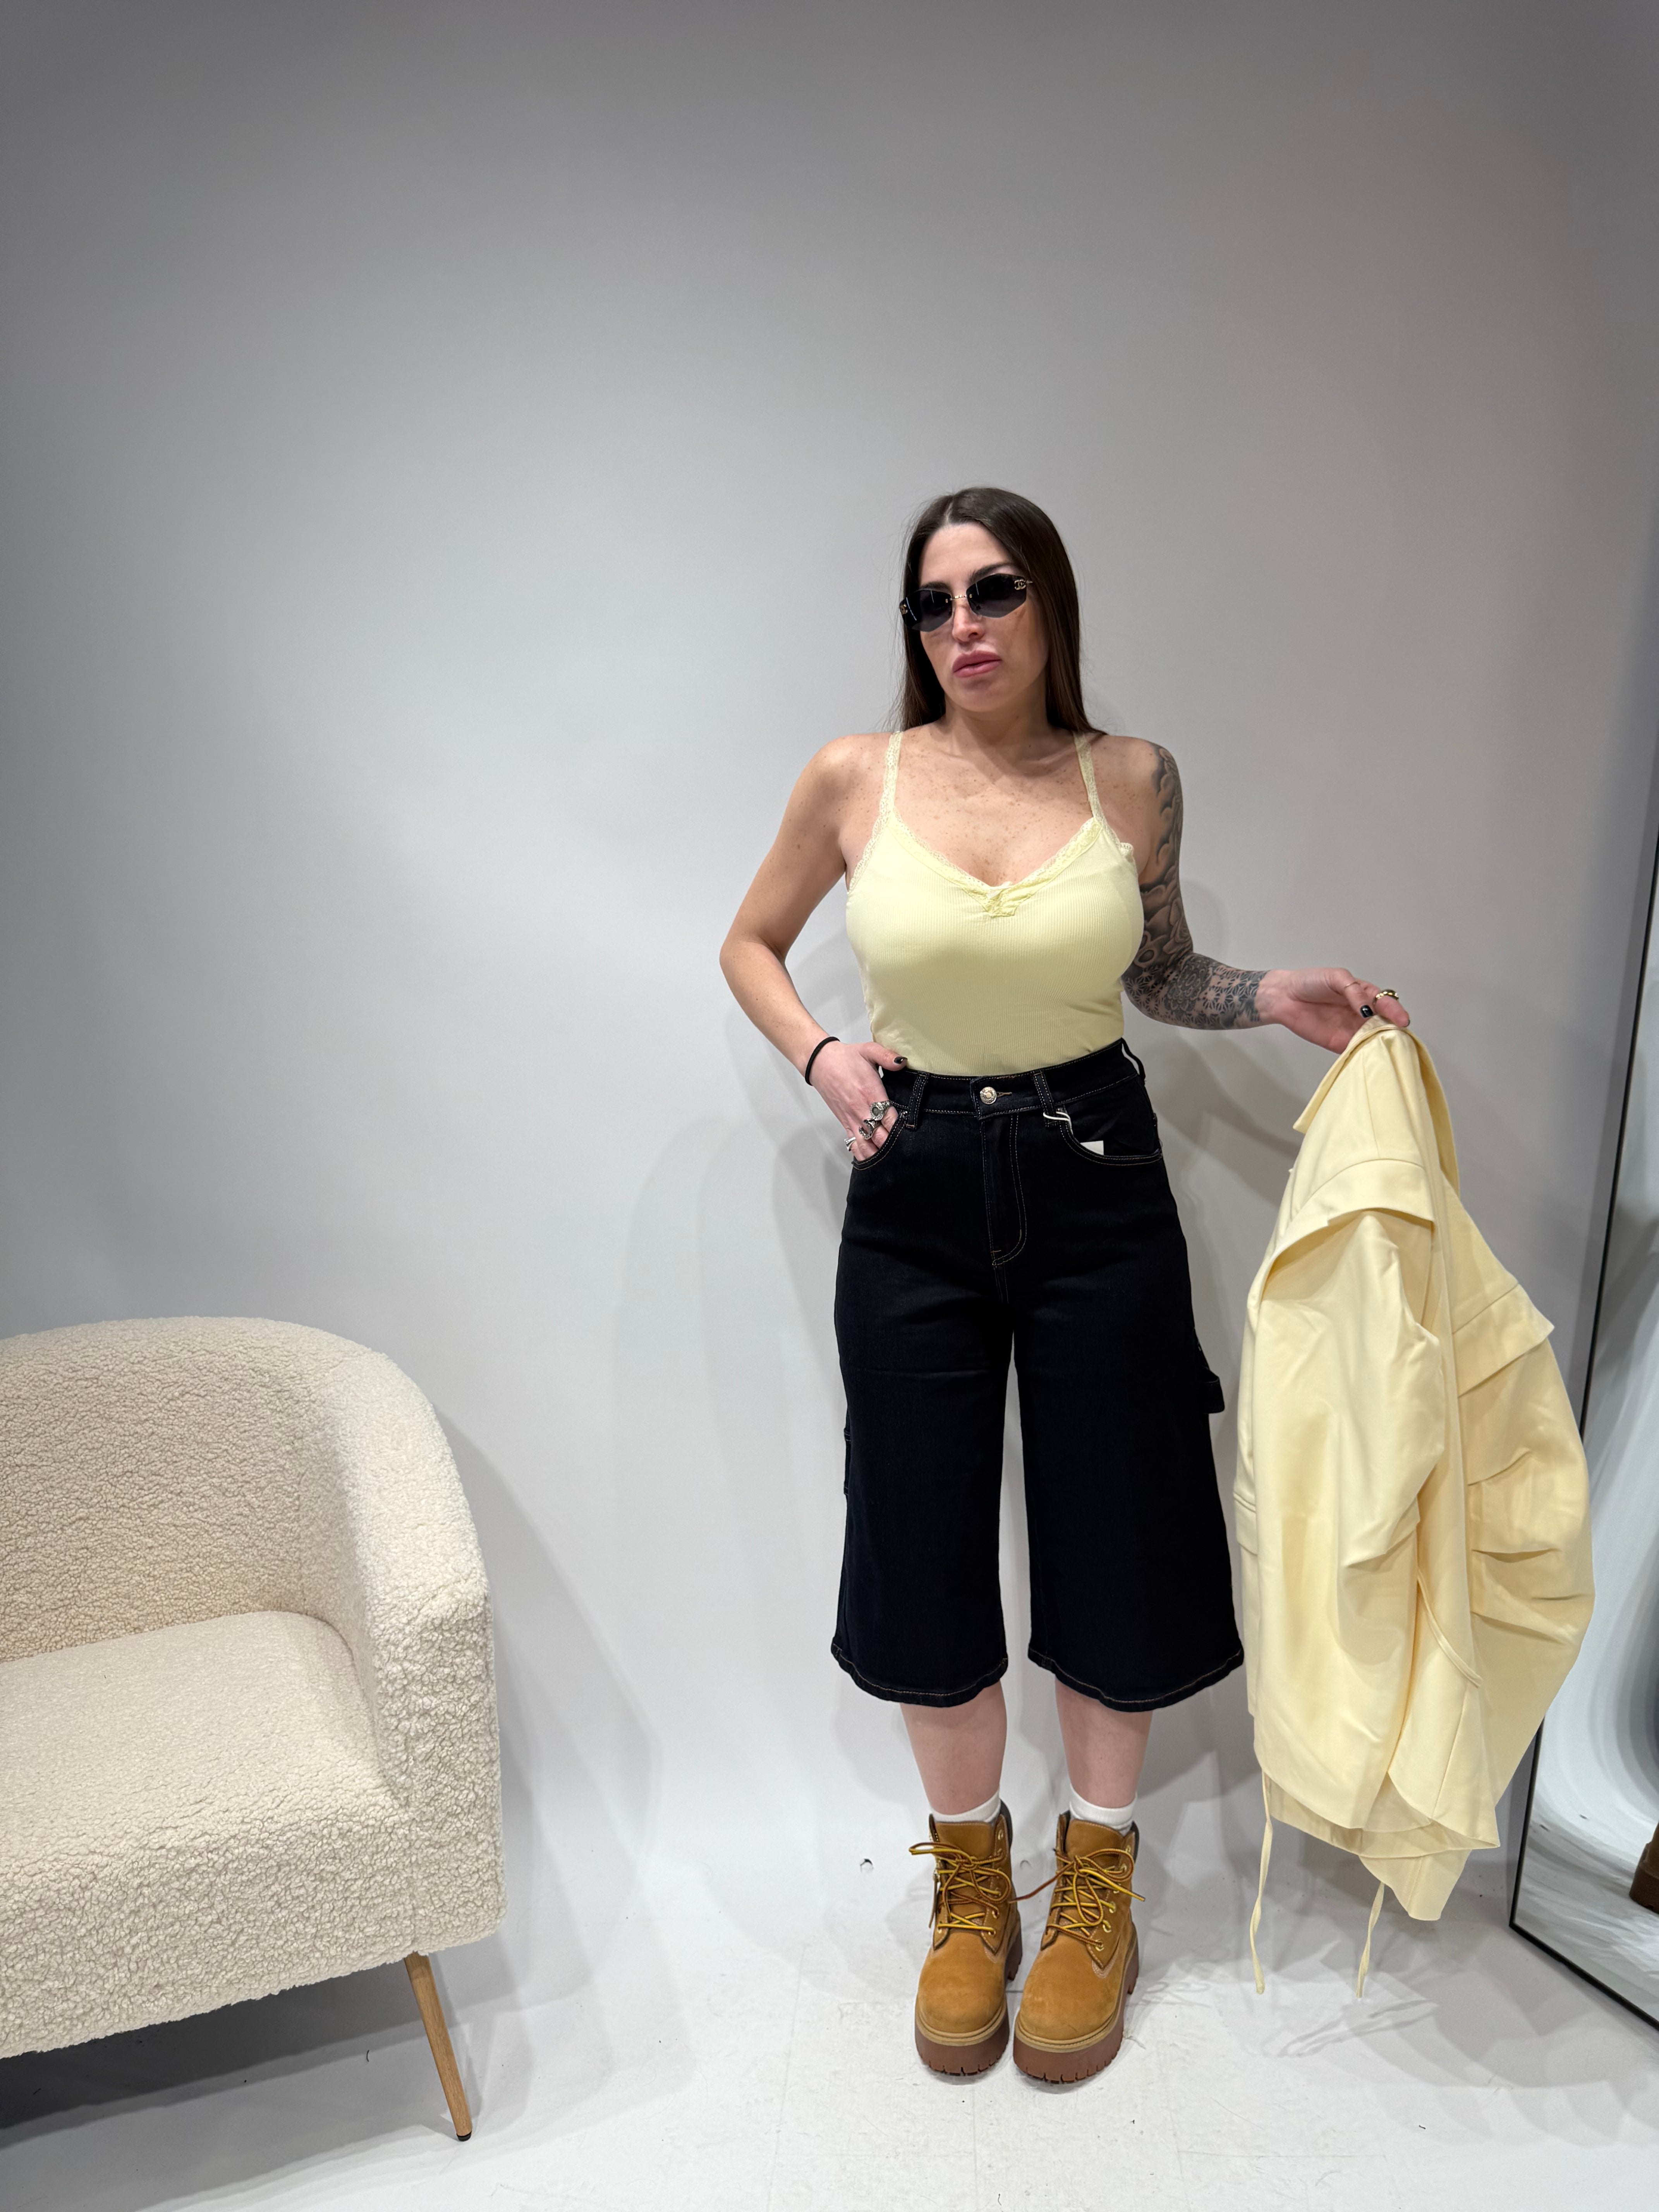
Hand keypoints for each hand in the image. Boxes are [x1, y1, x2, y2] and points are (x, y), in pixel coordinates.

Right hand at [808, 1039, 907, 1159]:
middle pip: (879, 1137)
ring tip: (890, 1159)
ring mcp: (852, 1118)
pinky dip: (862, 1153)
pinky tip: (872, 1158)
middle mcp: (861, 1110)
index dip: (900, 1130)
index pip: (889, 1119)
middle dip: (892, 1145)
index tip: (910, 1134)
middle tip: (905, 1150)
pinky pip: (854, 1144)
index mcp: (870, 1094)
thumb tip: (903, 1062)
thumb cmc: (846, 1058)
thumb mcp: (869, 1050)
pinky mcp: (844, 1122)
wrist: (821, 1062)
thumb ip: (887, 1056)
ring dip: (877, 1153)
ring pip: (866, 1145)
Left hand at [1257, 968, 1409, 1052]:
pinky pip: (1357, 1050)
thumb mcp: (1336, 977)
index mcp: (1364, 994)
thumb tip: (1367, 1008)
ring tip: (1387, 1047)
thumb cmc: (1310, 982)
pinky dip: (1364, 1054)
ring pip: (1373, 1039)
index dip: (1395, 1011)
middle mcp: (1362, 1013)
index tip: (1402, 1020)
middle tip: (1398, 1036)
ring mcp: (1352, 1029)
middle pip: (1385, 1023)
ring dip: (1381, 1043)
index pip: (1386, 1003)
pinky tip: (1370, 1056)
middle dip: (1393, 1029)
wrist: (1285, 996)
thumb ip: (1353, 990)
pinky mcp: (1340, 1044)